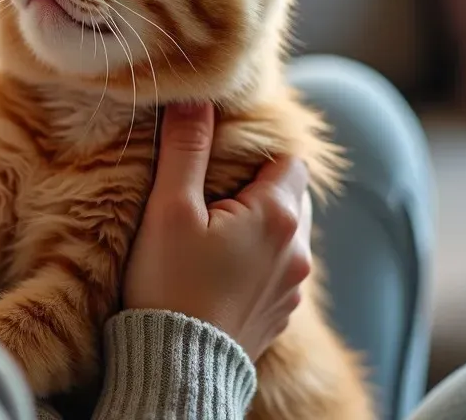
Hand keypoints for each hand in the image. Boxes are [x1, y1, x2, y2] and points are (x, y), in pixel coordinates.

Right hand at [122, 102, 312, 360]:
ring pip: (284, 236)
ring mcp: (293, 287)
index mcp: (277, 215)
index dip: (255, 155)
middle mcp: (297, 250)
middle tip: (211, 197)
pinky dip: (255, 263)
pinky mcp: (280, 315)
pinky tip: (218, 272)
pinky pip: (277, 271)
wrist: (176, 366)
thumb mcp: (169, 208)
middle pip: (290, 196)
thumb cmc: (168, 283)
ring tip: (212, 236)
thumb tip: (195, 100)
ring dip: (258, 228)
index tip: (219, 164)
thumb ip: (185, 150)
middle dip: (257, 189)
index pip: (288, 160)